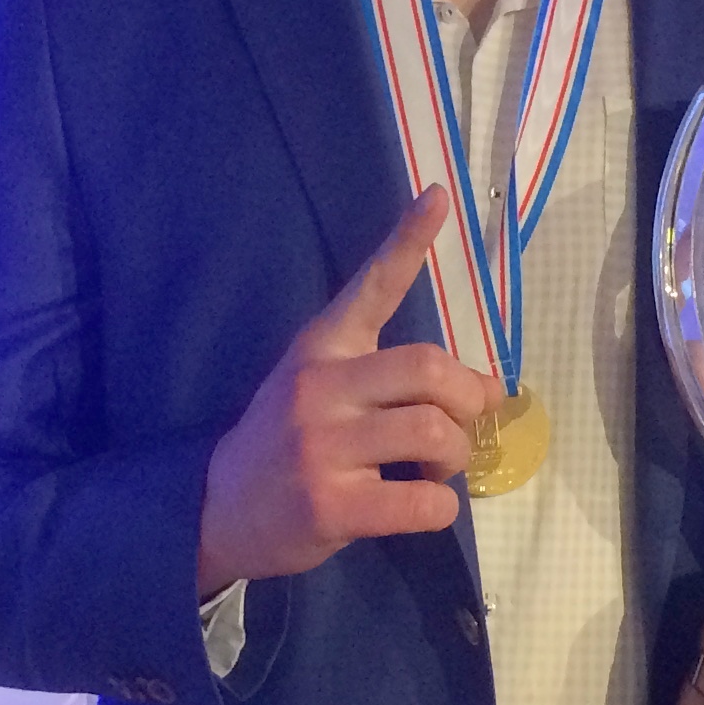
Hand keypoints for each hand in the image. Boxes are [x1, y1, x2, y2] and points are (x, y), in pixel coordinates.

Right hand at [197, 187, 497, 595]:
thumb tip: (487, 388)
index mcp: (321, 350)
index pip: (370, 287)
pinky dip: (441, 508)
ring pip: (433, 433)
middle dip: (466, 401)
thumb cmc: (287, 444)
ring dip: (454, 457)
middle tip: (459, 427)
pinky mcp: (329, 506)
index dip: (407, 241)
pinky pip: (422, 502)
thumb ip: (393, 379)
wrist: (216, 509)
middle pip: (428, 369)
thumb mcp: (320, 386)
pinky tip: (421, 507)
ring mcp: (321, 448)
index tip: (440, 195)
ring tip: (432, 471)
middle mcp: (319, 389)